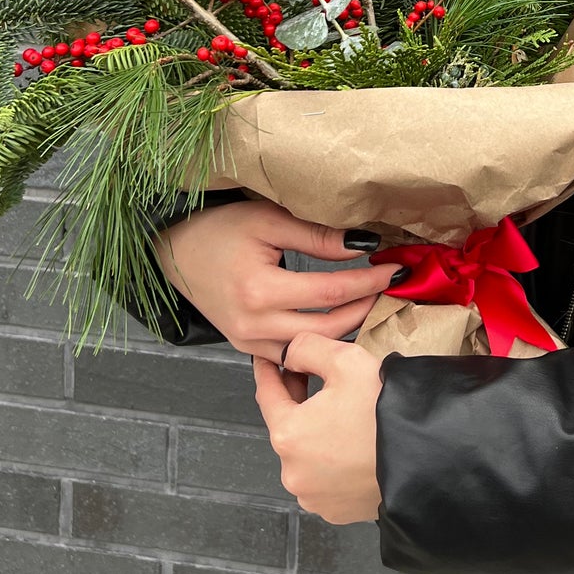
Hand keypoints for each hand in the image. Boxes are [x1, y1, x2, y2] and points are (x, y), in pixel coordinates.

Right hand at [154, 197, 405, 364]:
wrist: (176, 252)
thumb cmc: (220, 229)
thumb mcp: (268, 220)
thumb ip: (317, 236)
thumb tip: (364, 244)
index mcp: (259, 290)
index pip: (331, 293)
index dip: (369, 281)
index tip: (396, 268)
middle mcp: (254, 325)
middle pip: (330, 328)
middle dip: (366, 307)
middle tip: (391, 287)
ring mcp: (249, 343)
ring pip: (315, 347)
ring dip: (349, 327)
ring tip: (372, 301)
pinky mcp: (247, 349)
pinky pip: (293, 353)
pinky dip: (321, 341)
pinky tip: (343, 321)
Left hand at [254, 333, 383, 522]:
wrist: (430, 458)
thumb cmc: (387, 411)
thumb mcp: (347, 360)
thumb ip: (307, 348)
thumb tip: (290, 354)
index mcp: (288, 434)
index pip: (266, 393)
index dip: (268, 371)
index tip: (268, 360)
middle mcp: (293, 472)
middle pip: (289, 425)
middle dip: (300, 402)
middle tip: (319, 379)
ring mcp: (314, 496)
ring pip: (307, 454)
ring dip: (318, 435)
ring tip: (347, 417)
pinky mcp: (336, 511)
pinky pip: (326, 479)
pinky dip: (334, 462)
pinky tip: (356, 446)